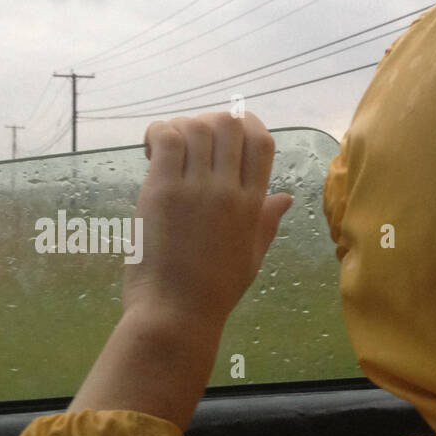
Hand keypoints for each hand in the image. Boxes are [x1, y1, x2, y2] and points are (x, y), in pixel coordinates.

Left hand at [124, 111, 292, 335]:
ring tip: (166, 147)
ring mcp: (196, 189)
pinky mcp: (162, 191)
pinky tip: (150, 149)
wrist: (176, 314)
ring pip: (197, 127)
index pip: (261, 142)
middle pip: (230, 125)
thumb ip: (266, 222)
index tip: (224, 132)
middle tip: (190, 141)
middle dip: (209, 121)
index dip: (245, 124)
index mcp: (253, 205)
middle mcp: (229, 190)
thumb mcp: (250, 256)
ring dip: (181, 126)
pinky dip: (158, 132)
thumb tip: (285, 198)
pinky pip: (167, 139)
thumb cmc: (212, 292)